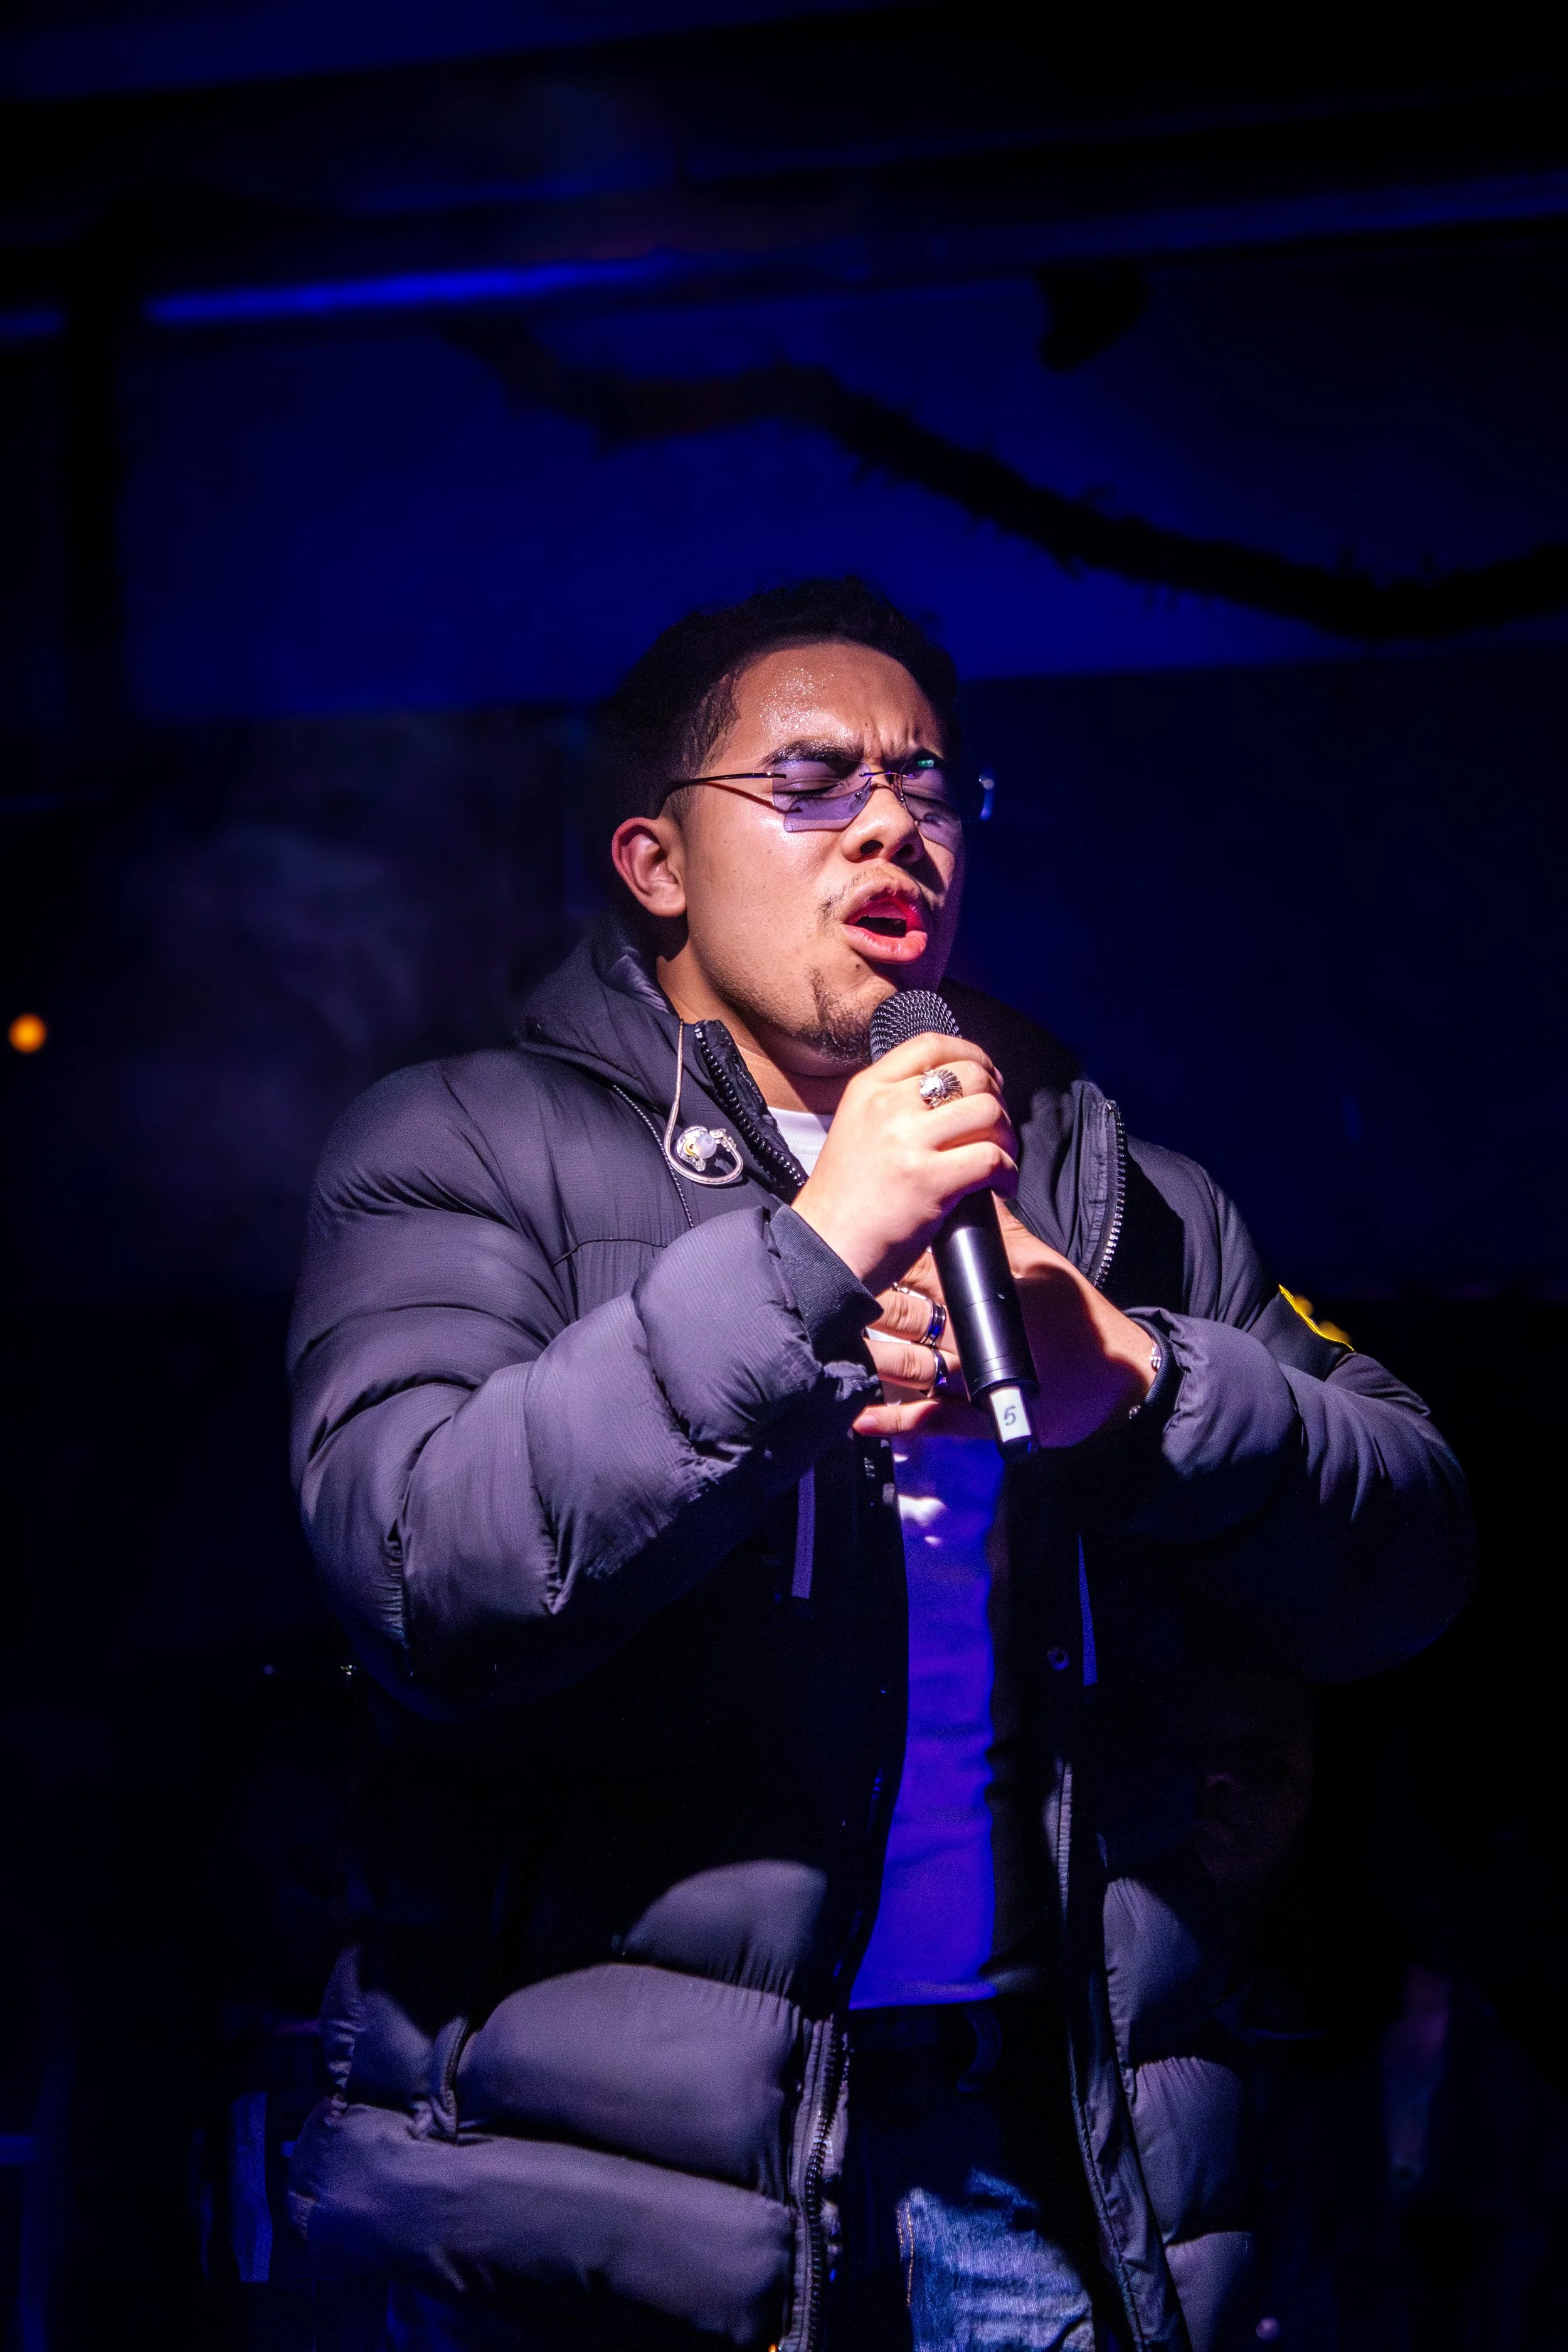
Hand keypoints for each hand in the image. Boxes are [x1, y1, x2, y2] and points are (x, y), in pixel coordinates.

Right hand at [791, 1034, 1015, 1296]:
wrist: (822, 1249)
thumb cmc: (845, 1198)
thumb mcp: (856, 1128)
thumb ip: (894, 1103)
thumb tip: (953, 1092)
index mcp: (868, 1089)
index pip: (930, 1045)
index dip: (972, 1055)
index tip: (988, 1077)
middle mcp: (887, 1106)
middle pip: (970, 1076)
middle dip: (997, 1100)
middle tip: (997, 1128)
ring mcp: (908, 1142)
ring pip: (988, 1111)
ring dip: (1007, 1136)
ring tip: (1002, 1157)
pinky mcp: (929, 1180)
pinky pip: (992, 1158)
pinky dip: (1009, 1172)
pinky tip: (1001, 1187)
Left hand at [852, 1210, 1156, 1446]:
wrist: (1118, 1382)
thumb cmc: (1080, 1322)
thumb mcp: (1041, 1265)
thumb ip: (1000, 1231)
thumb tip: (969, 1192)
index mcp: (979, 1293)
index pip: (918, 1265)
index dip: (883, 1254)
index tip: (853, 1241)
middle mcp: (966, 1335)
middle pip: (900, 1312)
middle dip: (862, 1301)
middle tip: (828, 1288)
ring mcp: (967, 1379)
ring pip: (903, 1364)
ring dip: (865, 1355)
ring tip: (826, 1345)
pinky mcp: (974, 1419)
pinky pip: (924, 1420)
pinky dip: (889, 1421)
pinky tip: (857, 1418)